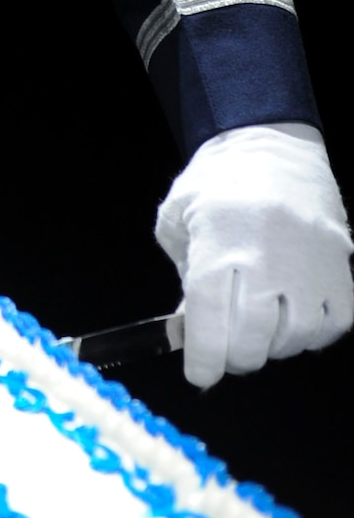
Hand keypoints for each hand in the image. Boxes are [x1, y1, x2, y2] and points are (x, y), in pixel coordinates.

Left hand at [155, 122, 353, 388]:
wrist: (272, 143)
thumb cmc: (216, 182)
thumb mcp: (179, 218)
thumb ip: (183, 276)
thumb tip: (191, 332)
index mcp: (219, 238)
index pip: (209, 315)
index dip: (203, 356)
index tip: (199, 374)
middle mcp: (268, 253)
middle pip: (252, 336)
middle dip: (234, 356)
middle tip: (225, 349)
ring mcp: (312, 261)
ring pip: (295, 337)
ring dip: (273, 345)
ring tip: (258, 327)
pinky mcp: (342, 264)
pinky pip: (334, 324)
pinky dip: (312, 333)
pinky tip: (292, 318)